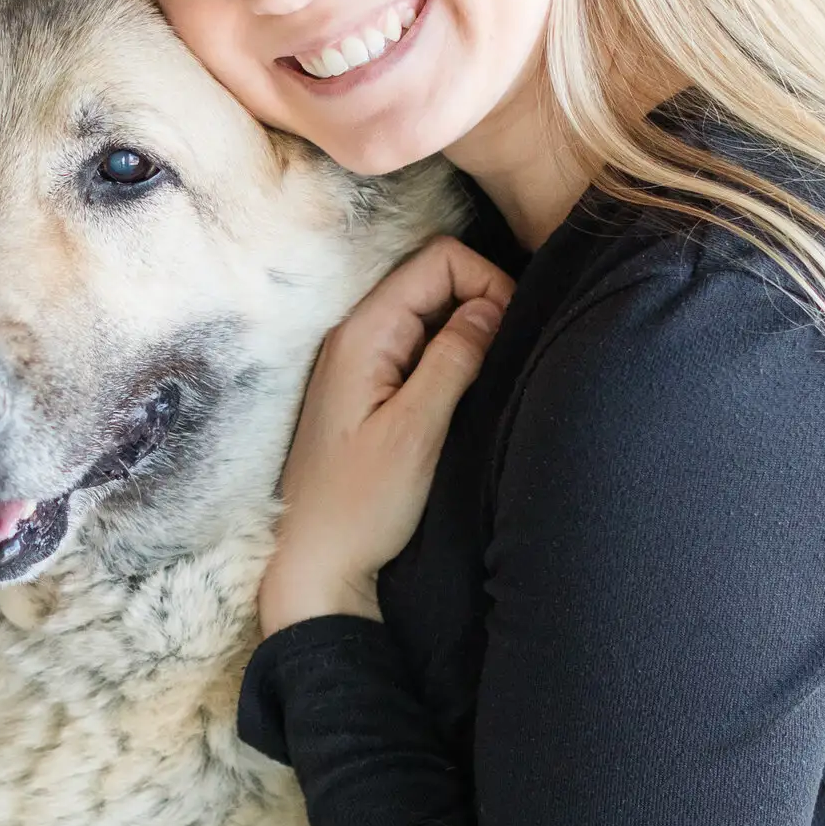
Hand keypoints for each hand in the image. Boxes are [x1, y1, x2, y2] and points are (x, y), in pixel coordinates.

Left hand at [260, 237, 511, 636]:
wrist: (315, 565)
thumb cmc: (360, 506)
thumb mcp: (417, 432)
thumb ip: (454, 360)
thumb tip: (492, 307)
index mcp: (363, 335)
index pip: (438, 260)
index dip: (486, 281)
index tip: (509, 331)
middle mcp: (356, 336)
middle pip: (432, 279)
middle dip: (480, 301)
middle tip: (504, 356)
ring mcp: (360, 362)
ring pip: (428, 313)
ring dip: (466, 331)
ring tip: (487, 377)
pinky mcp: (368, 390)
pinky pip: (416, 347)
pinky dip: (448, 356)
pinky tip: (464, 393)